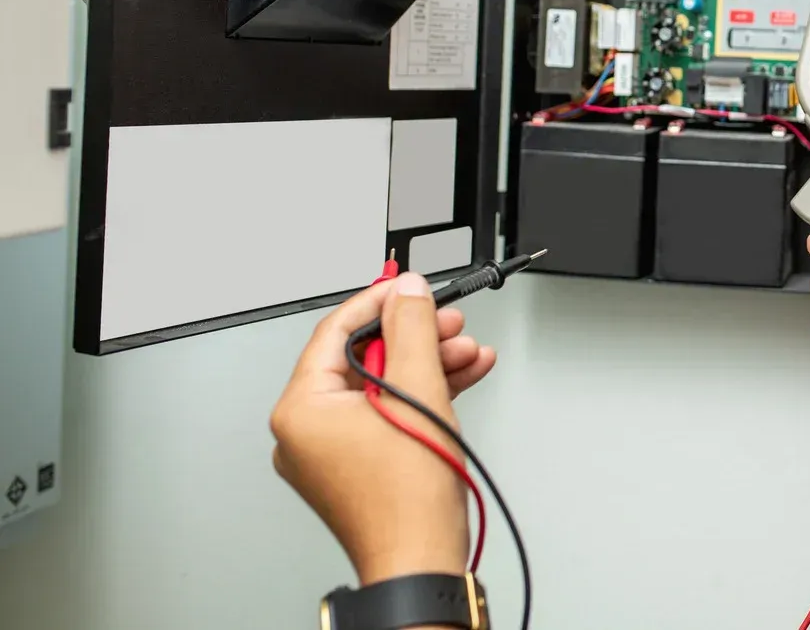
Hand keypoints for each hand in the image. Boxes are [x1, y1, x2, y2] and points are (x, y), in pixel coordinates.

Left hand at [270, 272, 497, 584]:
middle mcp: (306, 431)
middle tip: (449, 322)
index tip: (410, 288)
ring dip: (427, 364)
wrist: (422, 562)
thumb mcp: (418, 392)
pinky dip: (421, 396)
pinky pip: (386, 413)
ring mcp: (332, 452)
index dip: (379, 302)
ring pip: (380, 386)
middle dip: (414, 337)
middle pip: (362, 357)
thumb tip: (408, 291)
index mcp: (301, 410)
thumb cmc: (407, 500)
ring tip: (468, 353)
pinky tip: (460, 378)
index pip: (335, 331)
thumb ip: (412, 330)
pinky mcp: (359, 465)